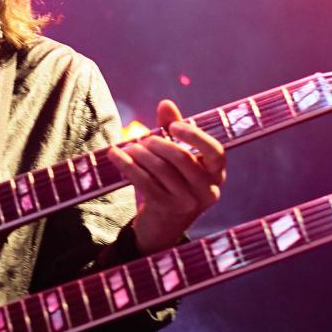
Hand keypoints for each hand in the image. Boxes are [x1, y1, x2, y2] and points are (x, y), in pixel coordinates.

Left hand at [104, 99, 225, 255]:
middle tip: (143, 140)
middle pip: (182, 158)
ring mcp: (188, 202)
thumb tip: (166, 103)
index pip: (216, 153)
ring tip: (129, 147)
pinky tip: (115, 155)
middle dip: (158, 143)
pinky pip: (144, 181)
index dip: (195, 136)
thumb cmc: (172, 185)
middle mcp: (208, 190)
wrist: (161, 228)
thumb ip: (174, 131)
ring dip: (140, 153)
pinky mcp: (166, 210)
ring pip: (160, 169)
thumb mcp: (177, 159)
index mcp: (216, 174)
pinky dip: (127, 165)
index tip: (173, 126)